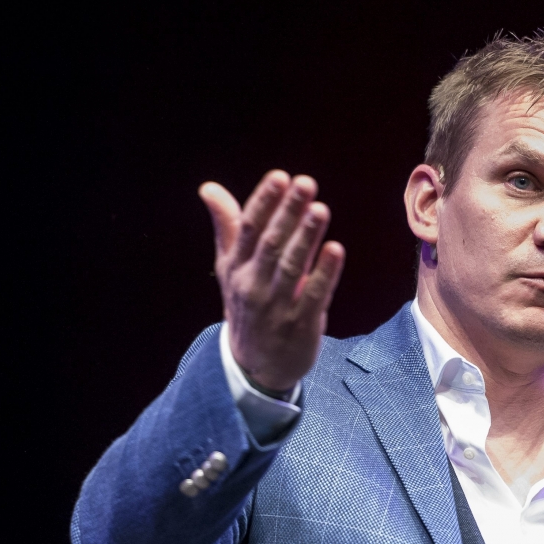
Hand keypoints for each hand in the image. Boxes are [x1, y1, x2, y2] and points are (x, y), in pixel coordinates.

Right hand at [200, 171, 345, 394]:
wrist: (255, 366)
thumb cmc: (246, 305)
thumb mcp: (231, 268)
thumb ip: (227, 226)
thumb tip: (208, 188)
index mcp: (235, 267)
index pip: (247, 229)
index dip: (264, 202)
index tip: (280, 176)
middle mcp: (252, 285)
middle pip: (271, 244)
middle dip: (288, 212)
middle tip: (306, 183)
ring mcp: (276, 307)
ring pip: (292, 268)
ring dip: (307, 237)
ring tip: (320, 209)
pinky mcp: (300, 325)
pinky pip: (313, 296)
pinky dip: (324, 273)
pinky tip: (336, 249)